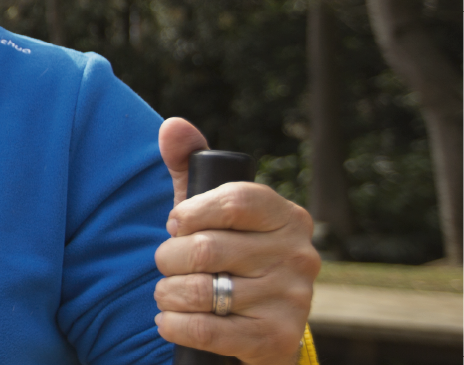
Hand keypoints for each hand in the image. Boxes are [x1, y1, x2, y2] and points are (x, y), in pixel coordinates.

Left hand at [153, 117, 319, 363]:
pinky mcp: (276, 338)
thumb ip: (189, 166)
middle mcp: (298, 255)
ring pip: (201, 290)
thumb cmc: (227, 254)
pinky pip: (205, 330)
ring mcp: (291, 298)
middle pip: (206, 249)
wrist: (261, 327)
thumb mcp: (210, 210)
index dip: (191, 211)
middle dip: (168, 258)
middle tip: (166, 265)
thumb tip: (172, 126)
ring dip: (168, 294)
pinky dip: (174, 325)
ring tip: (168, 294)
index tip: (175, 223)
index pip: (235, 201)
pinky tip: (170, 320)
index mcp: (286, 216)